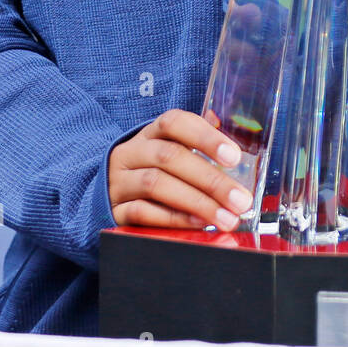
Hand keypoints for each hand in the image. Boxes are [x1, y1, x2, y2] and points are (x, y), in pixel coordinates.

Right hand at [108, 109, 252, 230]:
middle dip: (211, 180)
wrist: (107, 193)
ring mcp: (119, 181)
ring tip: (225, 217)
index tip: (234, 157)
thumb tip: (234, 136)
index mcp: (150, 133)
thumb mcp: (170, 150)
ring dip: (197, 202)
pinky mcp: (114, 210)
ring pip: (156, 184)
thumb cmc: (151, 170)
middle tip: (240, 200)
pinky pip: (142, 212)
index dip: (205, 137)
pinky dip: (173, 218)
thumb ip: (199, 143)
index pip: (174, 123)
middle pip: (170, 157)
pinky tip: (198, 224)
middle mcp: (132, 152)